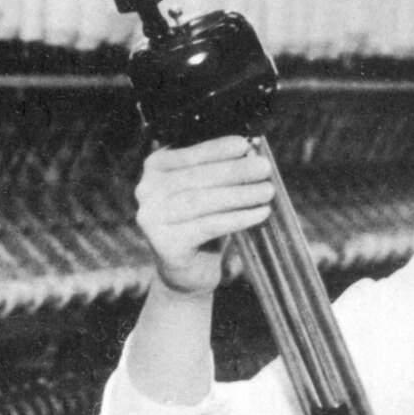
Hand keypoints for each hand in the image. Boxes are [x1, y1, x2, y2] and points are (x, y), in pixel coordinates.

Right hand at [135, 136, 275, 296]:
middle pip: (195, 177)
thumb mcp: (209, 189)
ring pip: (201, 201)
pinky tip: (260, 214)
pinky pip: (207, 226)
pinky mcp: (165, 243)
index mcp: (155, 167)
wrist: (188, 269)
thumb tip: (250, 153)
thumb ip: (221, 170)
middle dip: (234, 171)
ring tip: (267, 191)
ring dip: (239, 195)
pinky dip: (237, 219)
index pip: (188, 154)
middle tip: (264, 168)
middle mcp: (146, 191)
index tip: (244, 145)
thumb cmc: (203, 220)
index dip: (216, 149)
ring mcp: (152, 218)